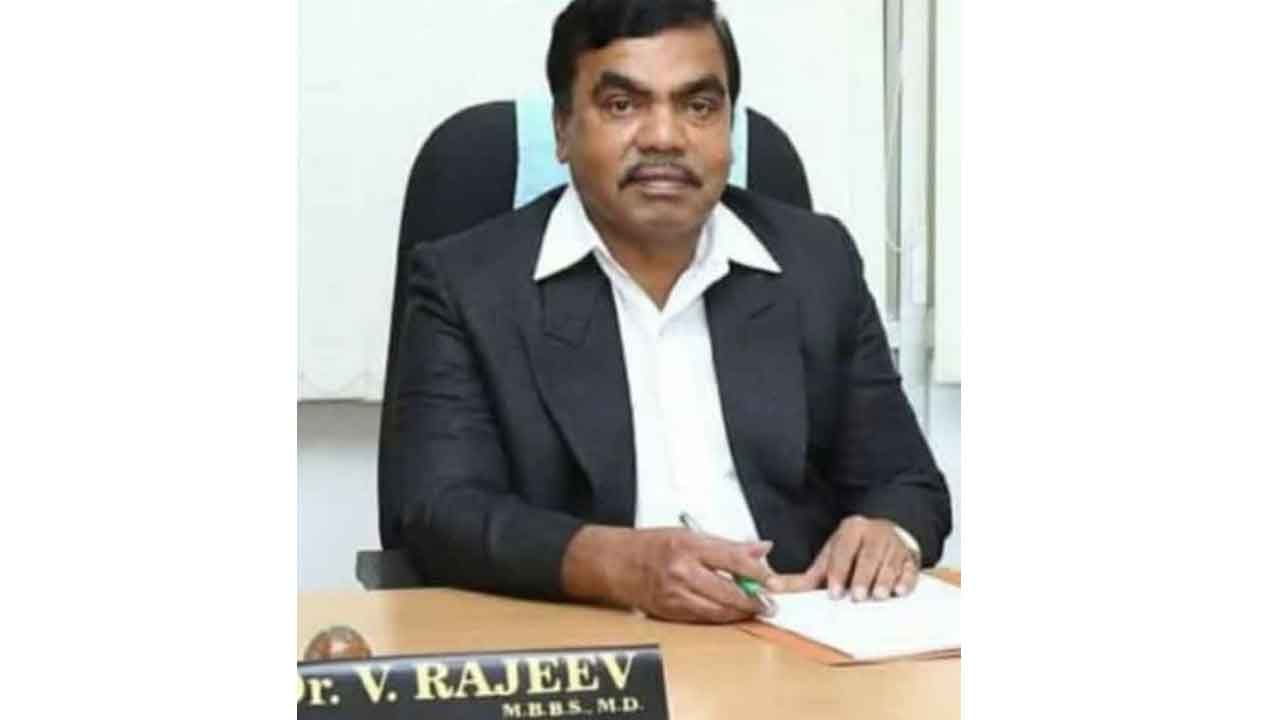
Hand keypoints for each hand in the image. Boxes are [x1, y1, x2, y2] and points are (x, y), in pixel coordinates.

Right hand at [569, 527, 774, 622]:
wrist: (613, 562)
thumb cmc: (649, 545)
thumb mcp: (688, 534)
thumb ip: (726, 544)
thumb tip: (761, 549)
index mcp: (688, 545)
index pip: (733, 559)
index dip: (758, 573)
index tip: (773, 580)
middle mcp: (682, 571)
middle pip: (728, 591)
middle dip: (754, 600)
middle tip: (770, 603)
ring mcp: (675, 594)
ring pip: (718, 610)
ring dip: (740, 612)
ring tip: (756, 610)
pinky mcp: (669, 612)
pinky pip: (703, 618)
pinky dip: (721, 617)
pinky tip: (731, 614)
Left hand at [768, 516, 918, 600]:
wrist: (885, 534)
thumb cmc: (853, 551)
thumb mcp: (829, 558)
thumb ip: (805, 576)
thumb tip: (772, 587)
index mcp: (851, 530)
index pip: (843, 550)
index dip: (839, 571)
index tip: (835, 591)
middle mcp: (874, 533)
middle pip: (869, 556)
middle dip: (863, 577)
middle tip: (858, 596)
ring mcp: (895, 544)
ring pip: (890, 562)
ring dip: (884, 580)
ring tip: (879, 596)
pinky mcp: (911, 557)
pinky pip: (911, 568)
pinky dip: (905, 580)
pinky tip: (899, 591)